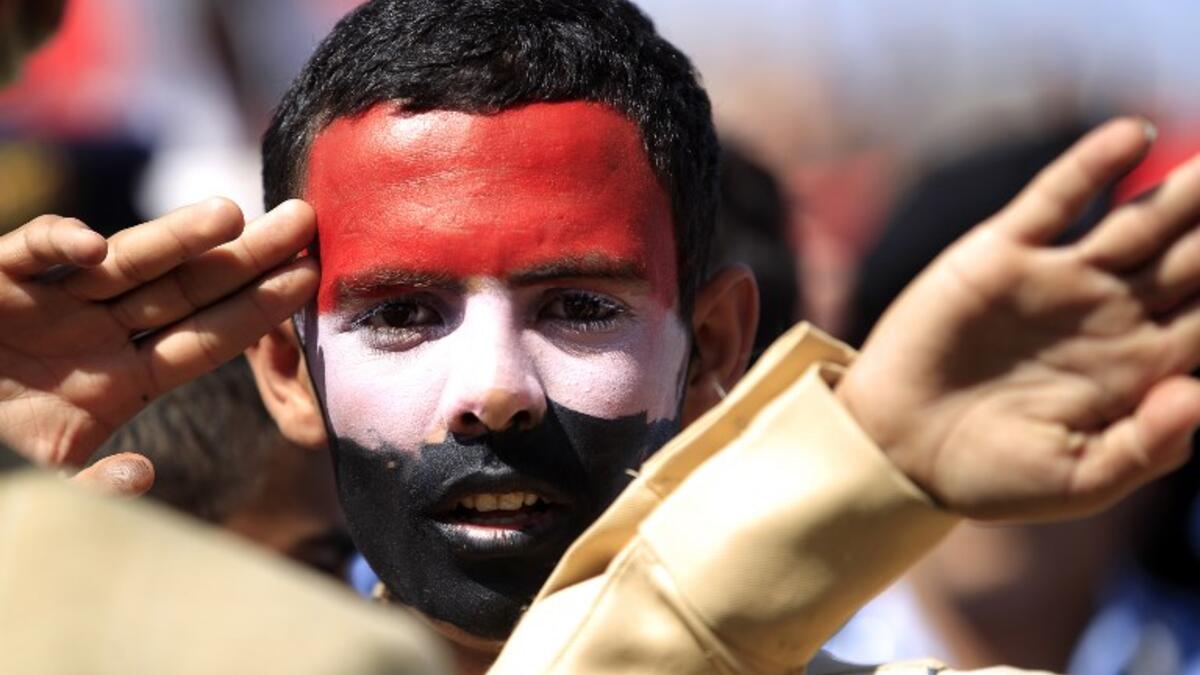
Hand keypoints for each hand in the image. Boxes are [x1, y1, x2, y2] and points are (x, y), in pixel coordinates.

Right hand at [0, 199, 318, 489]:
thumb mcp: (47, 473)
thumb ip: (94, 488)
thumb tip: (140, 479)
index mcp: (127, 375)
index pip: (208, 338)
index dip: (260, 309)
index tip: (311, 279)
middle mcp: (104, 329)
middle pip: (188, 288)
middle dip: (246, 256)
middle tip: (305, 221)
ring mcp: (58, 299)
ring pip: (127, 262)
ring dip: (174, 238)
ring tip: (229, 215)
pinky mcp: (0, 274)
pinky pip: (34, 253)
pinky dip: (58, 246)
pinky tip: (91, 247)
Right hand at [838, 118, 1199, 520]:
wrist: (897, 449)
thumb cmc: (989, 476)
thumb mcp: (1077, 480)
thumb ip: (1147, 447)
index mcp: (1141, 367)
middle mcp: (1111, 313)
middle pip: (1193, 257)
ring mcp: (1059, 278)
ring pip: (1140, 220)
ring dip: (1187, 189)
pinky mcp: (1003, 253)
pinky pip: (1057, 198)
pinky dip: (1094, 165)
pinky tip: (1136, 137)